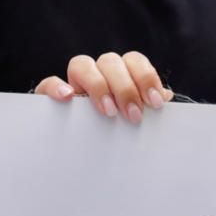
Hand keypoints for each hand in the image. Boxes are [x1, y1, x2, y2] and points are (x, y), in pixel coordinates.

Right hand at [36, 52, 169, 124]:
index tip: (155, 103)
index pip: (133, 60)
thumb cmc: (114, 131)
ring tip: (109, 112)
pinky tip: (69, 97)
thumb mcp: (133, 119)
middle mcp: (96, 73)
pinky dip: (57, 86)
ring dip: (99, 86)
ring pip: (81, 64)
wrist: (78, 155)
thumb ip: (147, 105)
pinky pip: (49, 82)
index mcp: (119, 74)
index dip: (146, 77)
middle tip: (134, 116)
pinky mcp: (48, 97)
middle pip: (110, 61)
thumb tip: (166, 96)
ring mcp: (72, 83)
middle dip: (126, 88)